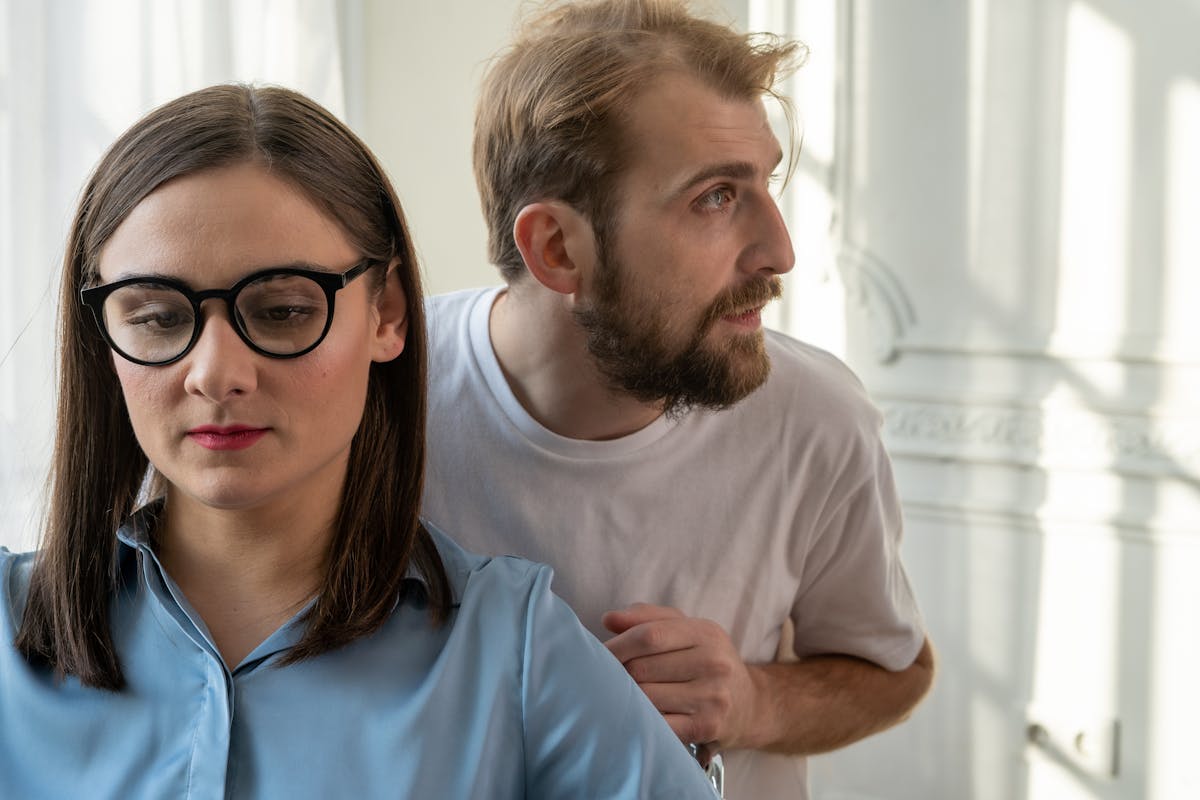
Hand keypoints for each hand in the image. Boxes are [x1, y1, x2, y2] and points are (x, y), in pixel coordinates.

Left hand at [602, 603, 759, 749]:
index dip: (618, 645)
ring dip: (628, 699)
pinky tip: (641, 716)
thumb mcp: (687, 631)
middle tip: (610, 680)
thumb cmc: (706, 662)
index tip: (599, 655)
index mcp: (706, 632)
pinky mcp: (707, 726)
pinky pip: (659, 724)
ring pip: (646, 697)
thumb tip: (608, 619)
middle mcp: (714, 662)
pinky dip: (643, 721)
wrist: (751, 706)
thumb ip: (647, 618)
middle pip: (643, 667)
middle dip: (619, 674)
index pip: (650, 635)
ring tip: (624, 697)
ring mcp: (713, 696)